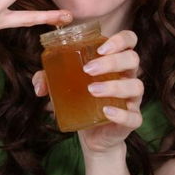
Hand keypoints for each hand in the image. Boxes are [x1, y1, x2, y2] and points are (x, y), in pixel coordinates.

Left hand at [32, 30, 142, 155]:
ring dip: (113, 86)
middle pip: (132, 59)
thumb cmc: (81, 99)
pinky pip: (134, 116)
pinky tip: (105, 111)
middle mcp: (128, 76)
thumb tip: (39, 86)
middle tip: (87, 69)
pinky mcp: (132, 120)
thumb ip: (48, 79)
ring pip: (135, 86)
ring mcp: (133, 99)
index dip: (119, 40)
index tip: (100, 48)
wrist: (91, 134)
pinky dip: (121, 113)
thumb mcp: (62, 85)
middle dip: (111, 61)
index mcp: (115, 61)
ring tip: (91, 89)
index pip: (129, 40)